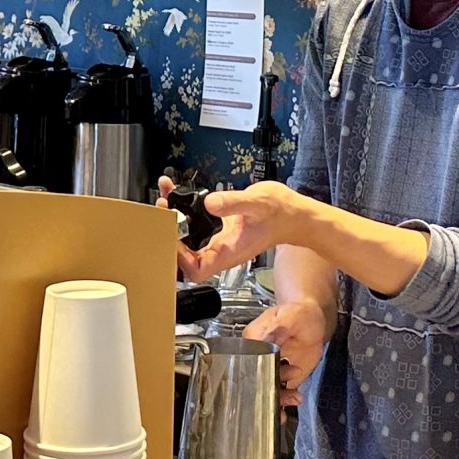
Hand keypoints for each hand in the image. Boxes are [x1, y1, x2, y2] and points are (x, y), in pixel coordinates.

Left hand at [174, 180, 316, 282]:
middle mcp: (221, 249)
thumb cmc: (282, 215)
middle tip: (163, 208)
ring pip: (187, 236)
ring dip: (173, 216)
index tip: (171, 235)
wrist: (295, 215)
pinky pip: (195, 222)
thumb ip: (233, 203)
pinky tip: (178, 189)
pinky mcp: (220, 227)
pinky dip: (183, 207)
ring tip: (166, 194)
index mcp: (229, 252)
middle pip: (185, 254)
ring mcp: (220, 239)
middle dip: (169, 231)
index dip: (179, 258)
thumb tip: (210, 204)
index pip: (196, 269)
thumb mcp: (257, 204)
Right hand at [244, 296, 331, 399]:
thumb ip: (279, 325)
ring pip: (264, 390)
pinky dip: (281, 404)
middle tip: (282, 387)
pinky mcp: (281, 378)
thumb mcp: (291, 315)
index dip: (251, 372)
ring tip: (293, 397)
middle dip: (265, 389)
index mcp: (253, 338)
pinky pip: (277, 395)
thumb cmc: (300, 314)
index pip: (244, 359)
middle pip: (252, 379)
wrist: (315, 323)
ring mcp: (269, 369)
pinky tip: (287, 408)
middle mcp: (258, 356)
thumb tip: (268, 335)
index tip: (263, 377)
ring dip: (277, 398)